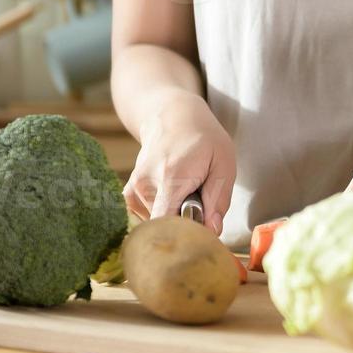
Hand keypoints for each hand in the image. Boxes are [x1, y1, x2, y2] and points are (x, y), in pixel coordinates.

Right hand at [124, 91, 235, 234]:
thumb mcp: (223, 163)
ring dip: (175, 218)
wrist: (172, 116)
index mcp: (171, 177)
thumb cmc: (203, 139)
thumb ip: (218, 200)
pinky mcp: (129, 195)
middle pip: (164, 226)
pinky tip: (173, 198)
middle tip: (201, 207)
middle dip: (185, 226)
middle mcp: (146, 184)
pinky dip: (163, 215)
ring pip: (157, 224)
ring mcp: (133, 189)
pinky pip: (147, 219)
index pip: (166, 223)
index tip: (200, 235)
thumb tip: (212, 232)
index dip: (184, 235)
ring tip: (187, 195)